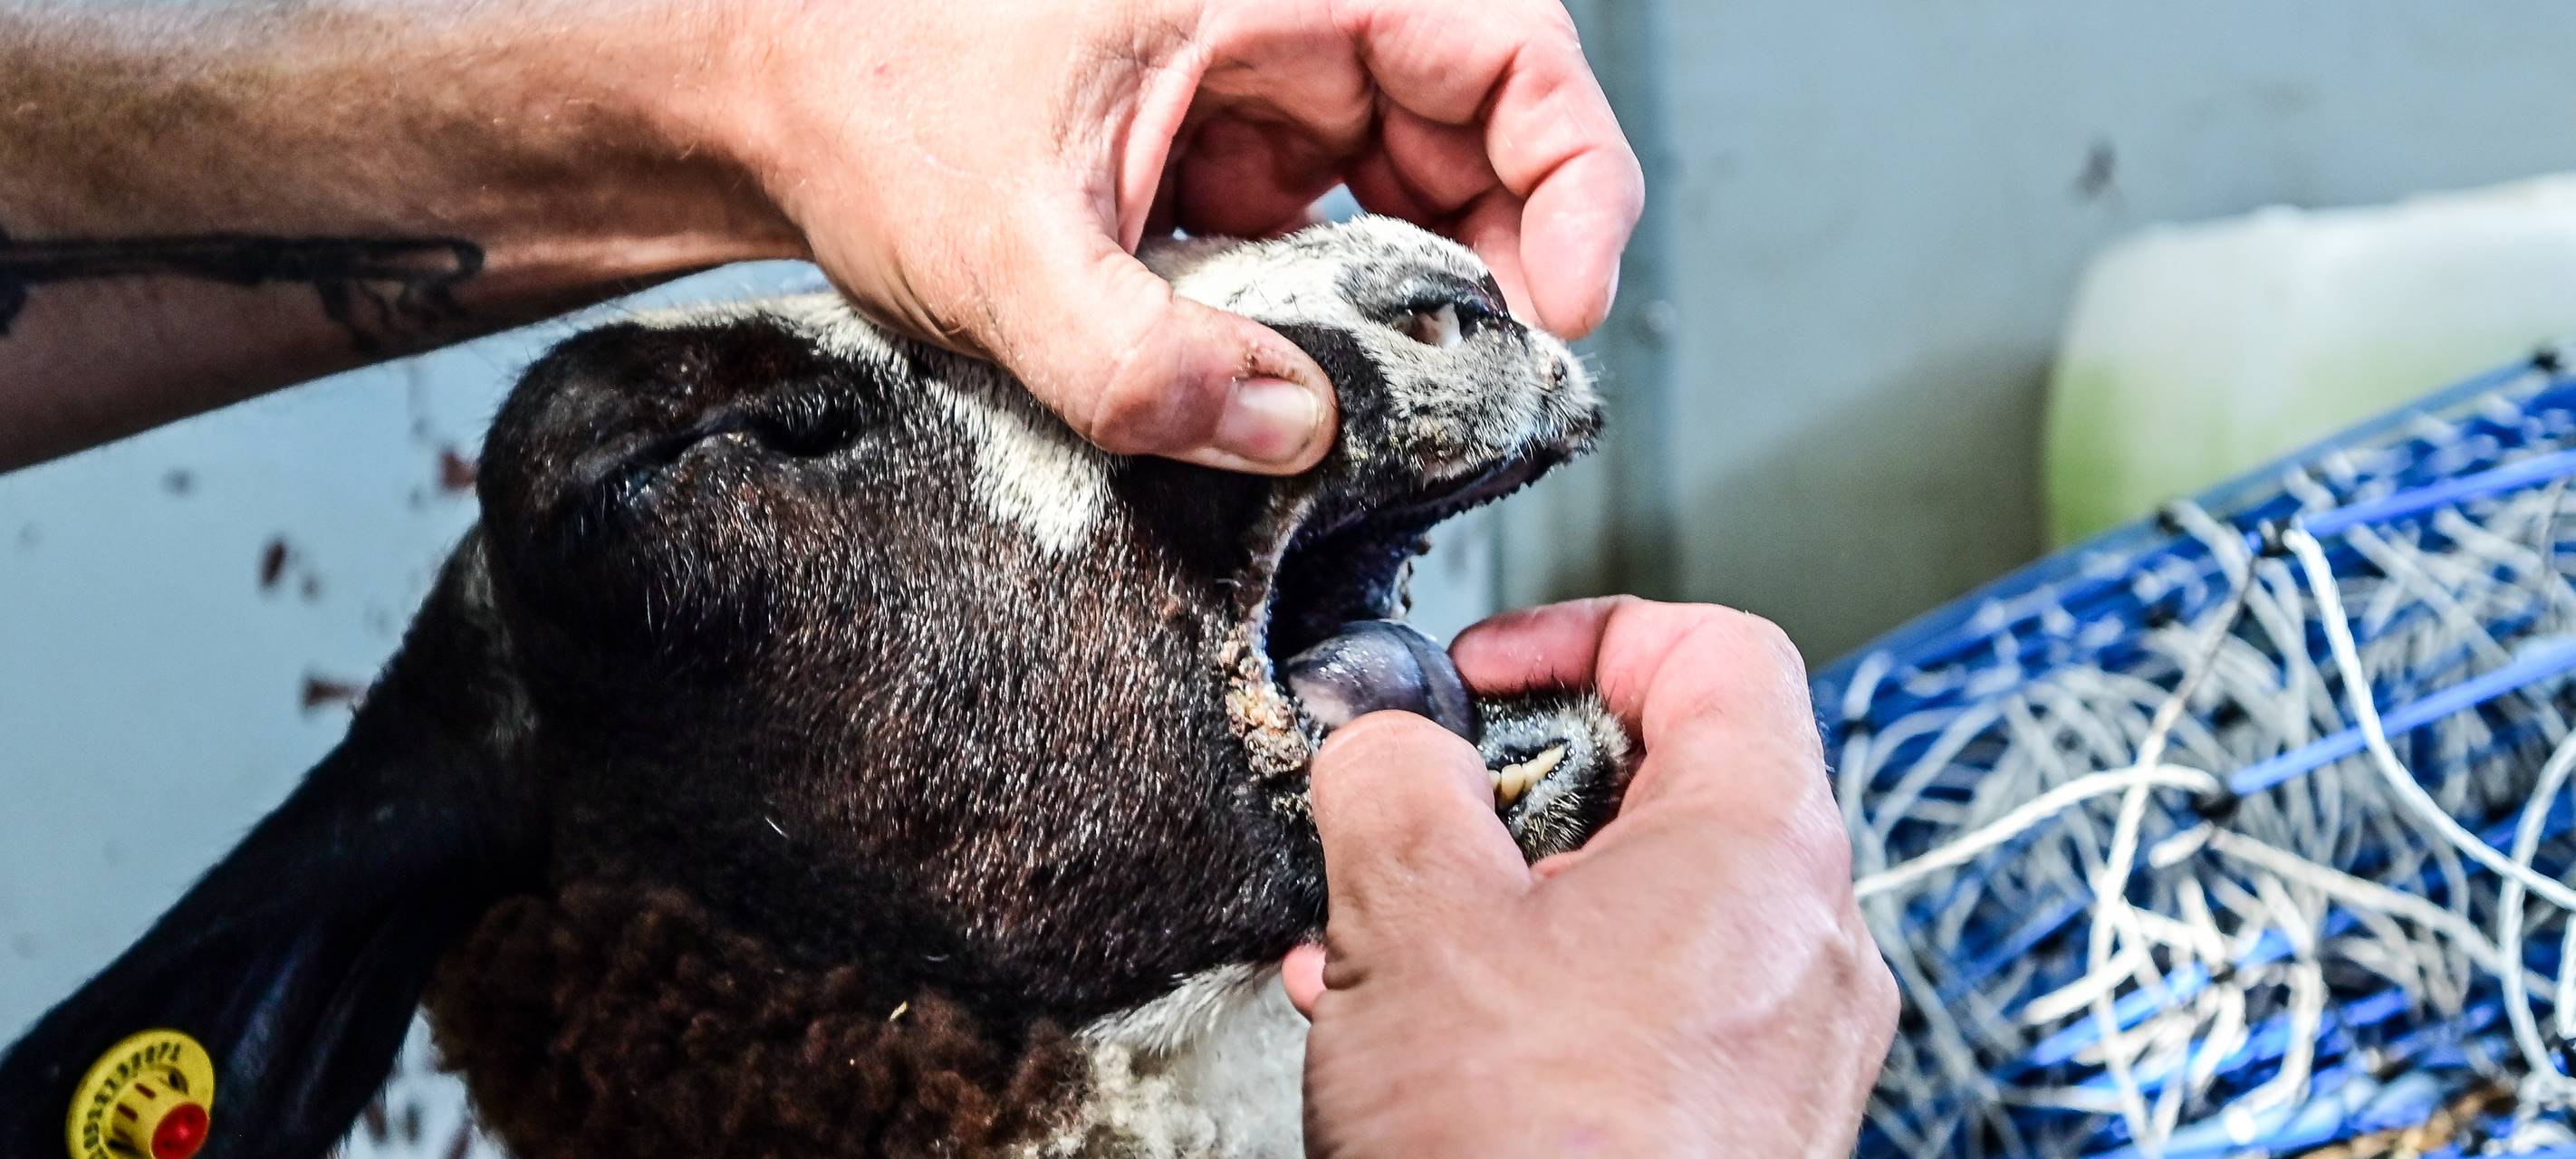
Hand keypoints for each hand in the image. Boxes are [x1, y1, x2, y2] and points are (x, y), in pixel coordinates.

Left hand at [699, 0, 1642, 473]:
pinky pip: (1333, 225)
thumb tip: (1293, 432)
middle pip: (1485, 123)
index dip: (1576, 168)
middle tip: (1487, 383)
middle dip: (1512, 255)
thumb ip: (1138, 361)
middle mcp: (1284, 20)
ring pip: (1417, 182)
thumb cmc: (866, 105)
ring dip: (1428, 293)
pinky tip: (1300, 382)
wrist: (763, 105)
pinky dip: (1340, 308)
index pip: (1510, 43)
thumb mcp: (1001, 250)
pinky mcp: (1222, 154)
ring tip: (1397, 397)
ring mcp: (1257, 88)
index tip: (1565, 298)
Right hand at [1283, 598, 1896, 1155]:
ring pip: (1648, 911)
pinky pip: (1651, 1015)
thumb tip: (1388, 735)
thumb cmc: (1528, 1153)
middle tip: (1426, 818)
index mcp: (1762, 847)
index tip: (1482, 670)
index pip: (1715, 650)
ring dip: (1513, 901)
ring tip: (1392, 939)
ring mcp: (1791, 1051)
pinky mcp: (1749, 1132)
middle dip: (1521, 789)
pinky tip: (1429, 1034)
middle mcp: (1810, 945)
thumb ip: (1395, 777)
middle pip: (1677, 784)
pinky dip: (1545, 993)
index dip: (1583, 631)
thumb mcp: (1413, 915)